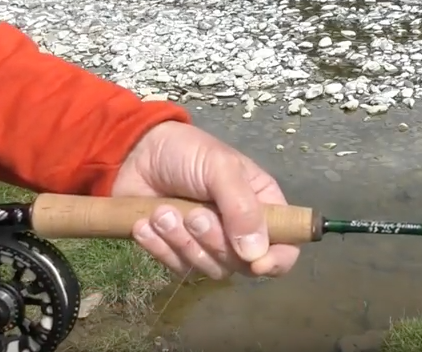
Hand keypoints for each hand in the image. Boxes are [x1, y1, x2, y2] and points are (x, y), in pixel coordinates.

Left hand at [110, 121, 299, 279]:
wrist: (136, 152)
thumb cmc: (188, 153)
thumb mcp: (221, 168)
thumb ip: (242, 208)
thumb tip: (256, 254)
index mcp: (262, 206)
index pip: (285, 247)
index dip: (277, 260)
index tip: (257, 262)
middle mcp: (240, 231)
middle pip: (242, 263)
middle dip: (214, 242)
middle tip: (194, 215)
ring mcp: (208, 244)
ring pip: (207, 268)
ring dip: (182, 242)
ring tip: (162, 213)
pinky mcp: (177, 251)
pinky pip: (175, 267)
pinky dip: (159, 247)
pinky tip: (146, 224)